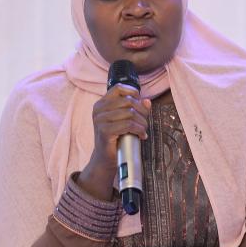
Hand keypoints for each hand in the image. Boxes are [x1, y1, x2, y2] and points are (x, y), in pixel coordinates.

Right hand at [77, 85, 150, 199]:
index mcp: (101, 103)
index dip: (133, 93)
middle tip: (144, 123)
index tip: (140, 105)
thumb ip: (135, 108)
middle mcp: (98, 110)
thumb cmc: (116, 138)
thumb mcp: (125, 120)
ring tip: (143, 130)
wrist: (105, 159)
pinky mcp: (105, 131)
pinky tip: (141, 136)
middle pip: (128, 101)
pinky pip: (128, 125)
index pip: (119, 88)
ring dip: (142, 123)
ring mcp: (100, 120)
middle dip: (142, 112)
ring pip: (130, 113)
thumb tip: (147, 101)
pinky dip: (139, 130)